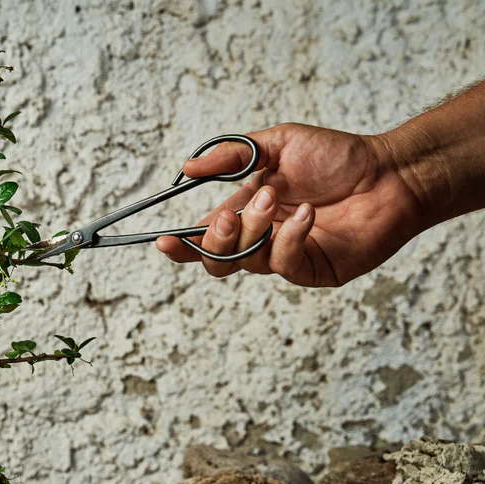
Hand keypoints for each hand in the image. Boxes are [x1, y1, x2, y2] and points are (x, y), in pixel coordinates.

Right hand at [156, 123, 426, 286]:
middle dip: (214, 240)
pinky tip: (307, 216)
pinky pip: (284, 265)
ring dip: (254, 231)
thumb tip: (187, 169)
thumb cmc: (338, 156)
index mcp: (245, 211)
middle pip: (216, 262)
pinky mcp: (313, 270)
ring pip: (246, 263)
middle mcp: (261, 238)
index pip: (203, 238)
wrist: (390, 172)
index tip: (164, 241)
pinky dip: (289, 239)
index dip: (181, 246)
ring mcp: (286, 257)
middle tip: (230, 214)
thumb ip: (232, 157)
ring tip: (276, 201)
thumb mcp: (278, 143)